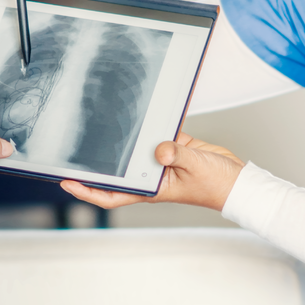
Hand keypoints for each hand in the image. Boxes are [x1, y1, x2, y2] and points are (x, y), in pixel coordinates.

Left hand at [60, 134, 245, 211]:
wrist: (237, 179)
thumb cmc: (217, 185)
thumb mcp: (194, 168)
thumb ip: (176, 155)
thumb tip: (158, 148)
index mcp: (150, 189)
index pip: (111, 195)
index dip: (87, 191)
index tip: (67, 182)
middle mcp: (150, 176)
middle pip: (116, 171)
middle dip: (94, 164)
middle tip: (71, 150)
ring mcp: (159, 161)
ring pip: (133, 150)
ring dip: (121, 140)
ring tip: (99, 122)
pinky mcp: (172, 146)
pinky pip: (155, 134)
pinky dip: (150, 123)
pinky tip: (142, 109)